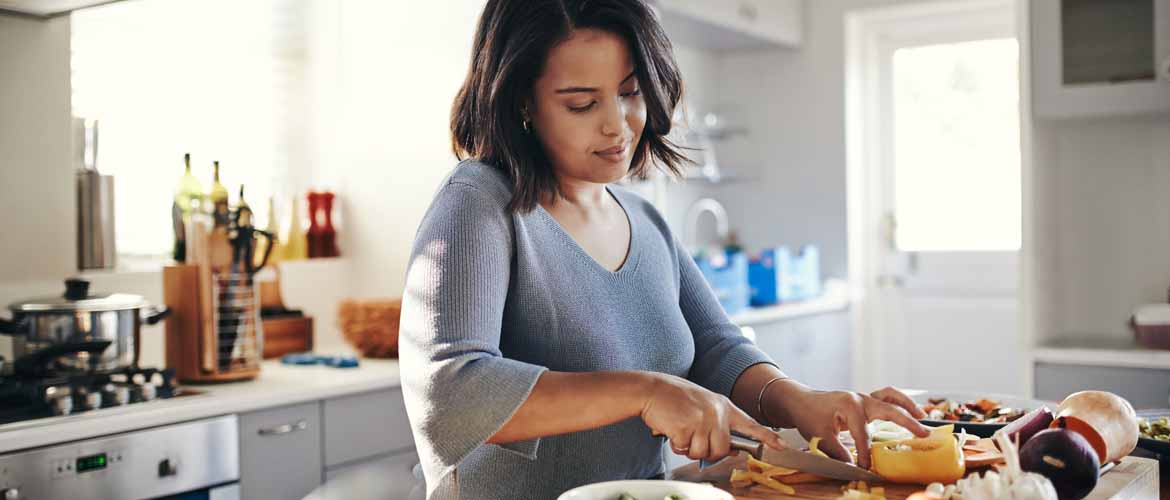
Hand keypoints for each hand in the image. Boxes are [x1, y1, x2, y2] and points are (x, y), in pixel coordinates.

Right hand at [639, 373, 785, 461]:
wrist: (652, 389)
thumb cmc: (674, 399)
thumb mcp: (703, 405)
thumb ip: (719, 424)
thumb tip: (733, 449)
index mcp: (723, 405)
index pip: (750, 424)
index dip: (767, 437)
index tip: (782, 446)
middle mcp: (716, 412)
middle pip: (722, 449)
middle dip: (707, 450)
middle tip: (693, 437)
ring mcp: (702, 420)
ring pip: (704, 452)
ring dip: (690, 448)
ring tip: (681, 431)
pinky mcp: (686, 428)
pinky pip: (685, 450)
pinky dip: (677, 445)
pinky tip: (672, 430)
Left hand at [763, 382, 928, 469]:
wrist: (799, 400)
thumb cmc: (808, 415)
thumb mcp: (819, 436)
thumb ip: (837, 452)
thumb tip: (853, 467)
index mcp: (849, 406)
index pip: (863, 435)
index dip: (866, 454)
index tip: (866, 468)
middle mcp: (860, 399)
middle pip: (888, 410)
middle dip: (907, 422)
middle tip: (923, 434)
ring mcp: (863, 397)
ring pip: (890, 396)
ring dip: (907, 405)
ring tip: (922, 416)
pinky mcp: (863, 400)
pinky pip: (885, 397)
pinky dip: (898, 402)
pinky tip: (909, 411)